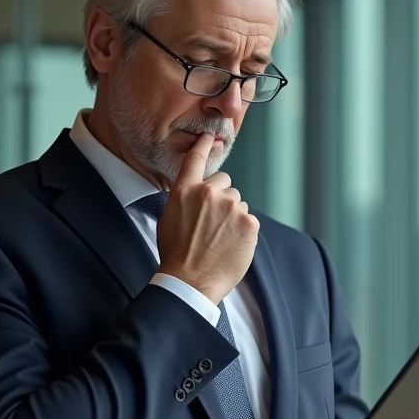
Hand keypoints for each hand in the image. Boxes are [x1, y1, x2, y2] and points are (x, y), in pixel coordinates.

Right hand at [157, 133, 258, 304]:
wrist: (190, 282)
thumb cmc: (176, 254)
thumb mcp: (169, 218)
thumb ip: (185, 198)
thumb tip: (199, 192)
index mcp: (185, 191)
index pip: (195, 160)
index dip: (203, 145)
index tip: (210, 137)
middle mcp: (209, 193)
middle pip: (225, 182)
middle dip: (222, 197)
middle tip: (212, 223)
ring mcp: (231, 207)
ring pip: (239, 202)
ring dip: (233, 216)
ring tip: (219, 239)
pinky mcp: (249, 222)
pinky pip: (249, 219)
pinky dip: (244, 231)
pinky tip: (231, 245)